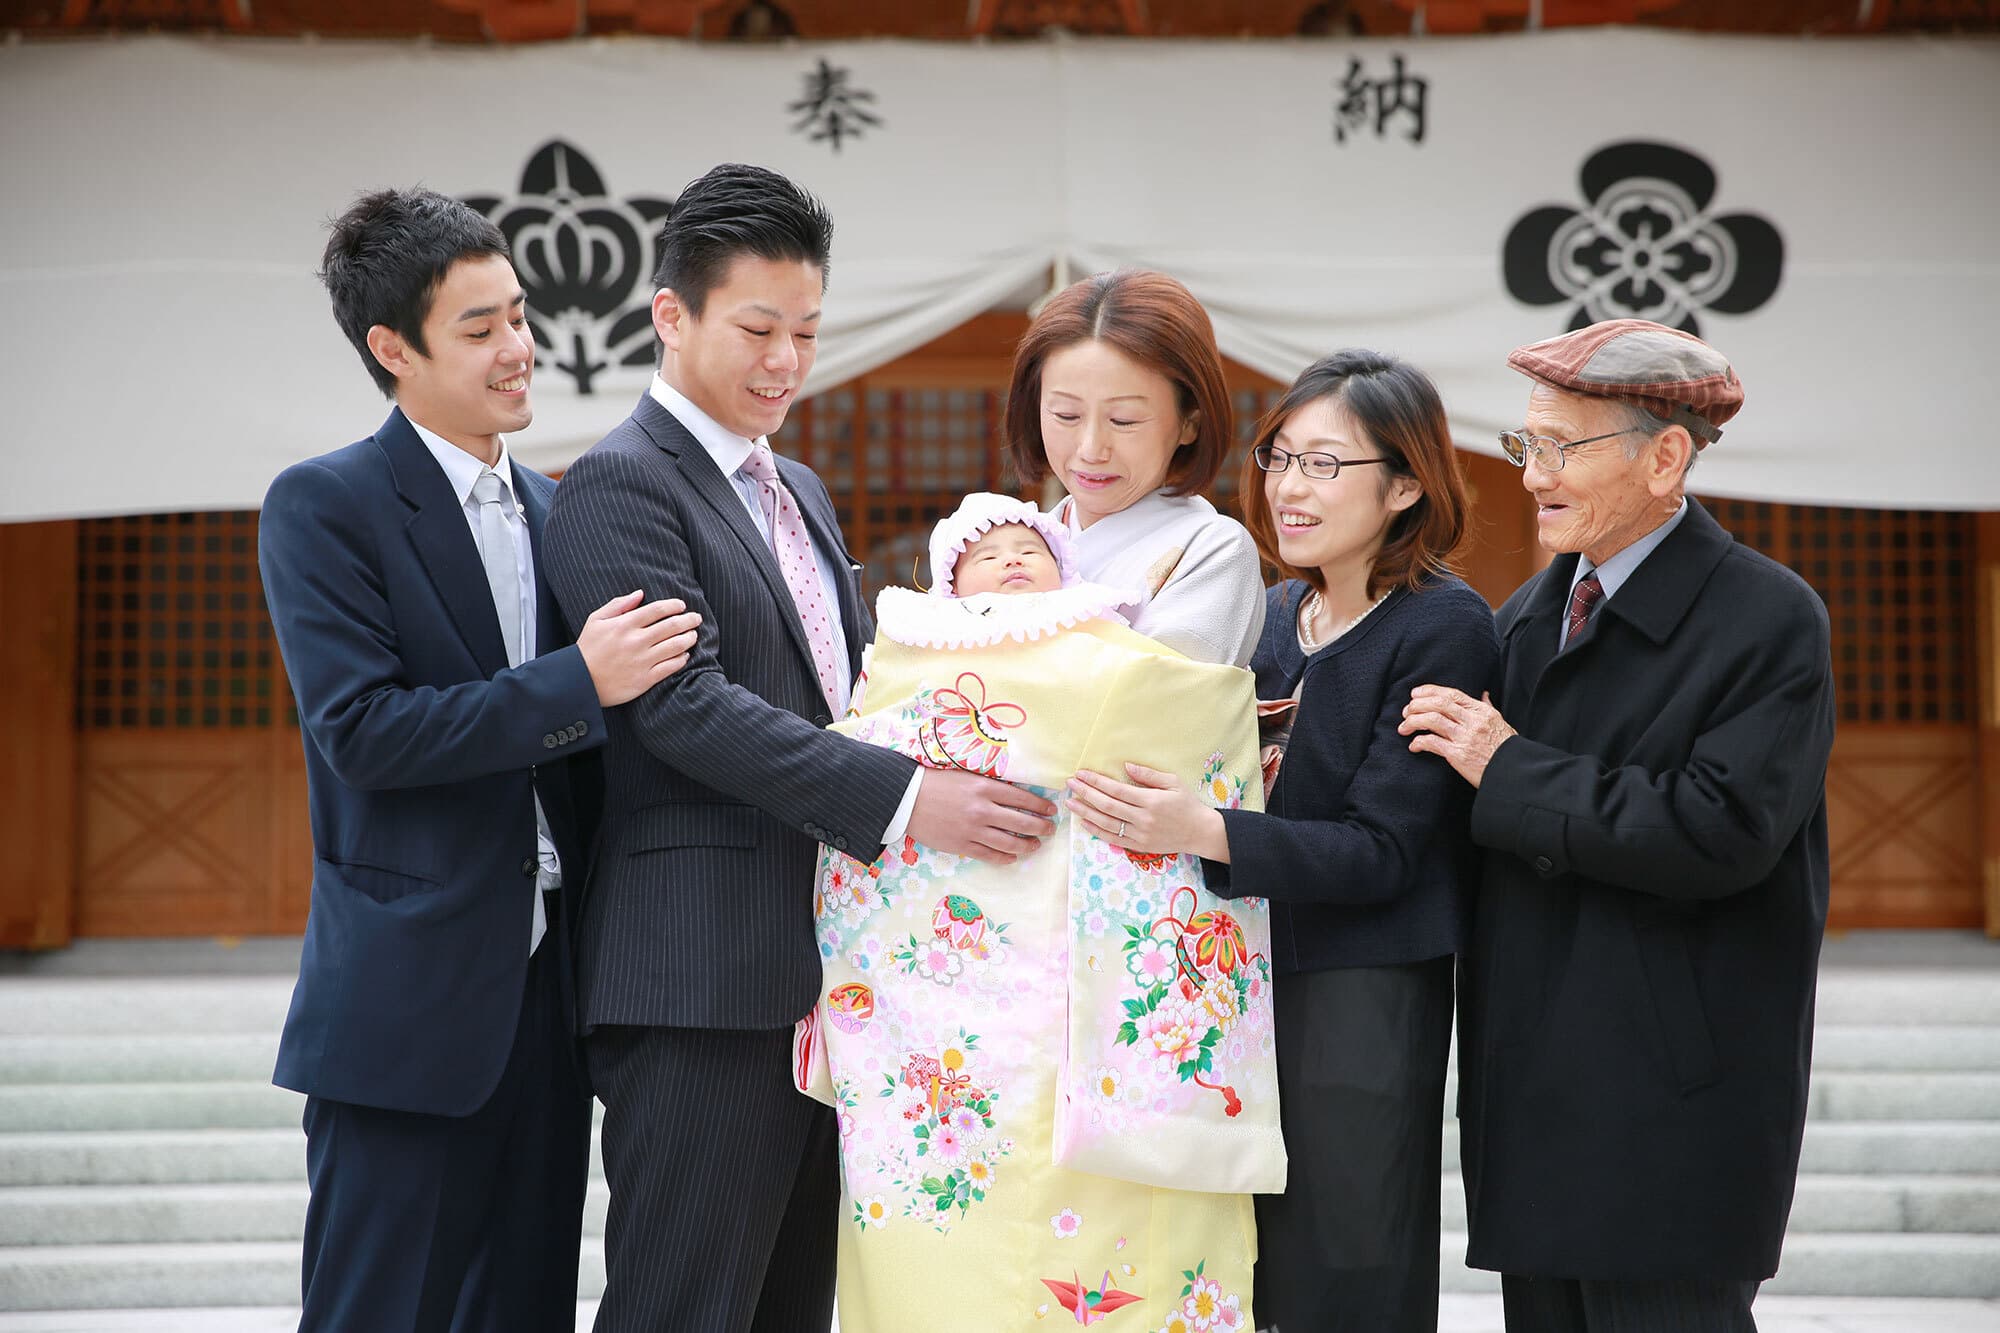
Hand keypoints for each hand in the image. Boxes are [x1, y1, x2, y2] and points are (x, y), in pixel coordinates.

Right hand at [576, 590, 702, 706]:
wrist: (580, 681)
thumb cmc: (588, 649)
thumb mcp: (596, 620)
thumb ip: (619, 604)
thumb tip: (640, 593)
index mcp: (625, 624)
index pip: (658, 609)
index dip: (675, 605)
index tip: (682, 605)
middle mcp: (637, 641)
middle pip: (673, 626)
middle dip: (689, 620)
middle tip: (697, 618)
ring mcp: (643, 660)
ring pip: (677, 645)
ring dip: (689, 638)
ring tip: (693, 635)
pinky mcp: (646, 679)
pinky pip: (671, 666)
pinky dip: (682, 659)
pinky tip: (685, 655)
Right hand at [906, 769, 1057, 865]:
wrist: (906, 797)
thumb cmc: (935, 782)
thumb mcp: (966, 775)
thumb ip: (989, 786)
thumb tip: (1014, 796)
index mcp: (985, 788)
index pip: (1023, 798)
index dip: (1040, 806)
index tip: (1050, 810)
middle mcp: (983, 809)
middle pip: (1022, 822)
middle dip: (1041, 827)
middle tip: (1049, 829)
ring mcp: (972, 829)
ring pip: (1010, 842)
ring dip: (1027, 845)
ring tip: (1035, 845)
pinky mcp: (961, 845)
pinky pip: (989, 855)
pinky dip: (1005, 857)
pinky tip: (1012, 857)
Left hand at [1067, 764, 1227, 862]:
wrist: (1200, 833)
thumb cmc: (1187, 804)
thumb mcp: (1173, 782)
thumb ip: (1148, 774)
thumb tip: (1126, 765)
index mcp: (1151, 800)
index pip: (1117, 790)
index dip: (1097, 781)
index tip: (1082, 774)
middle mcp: (1143, 819)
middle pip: (1107, 805)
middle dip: (1086, 793)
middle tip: (1070, 784)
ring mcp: (1140, 835)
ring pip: (1107, 823)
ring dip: (1086, 812)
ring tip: (1071, 803)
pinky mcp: (1139, 847)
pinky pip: (1113, 838)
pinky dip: (1097, 830)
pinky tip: (1084, 821)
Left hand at [1399, 686, 1514, 787]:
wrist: (1513, 773)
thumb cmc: (1507, 749)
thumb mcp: (1500, 723)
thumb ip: (1488, 707)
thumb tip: (1484, 693)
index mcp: (1482, 712)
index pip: (1452, 694)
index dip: (1430, 691)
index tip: (1415, 694)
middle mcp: (1473, 722)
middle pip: (1439, 704)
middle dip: (1417, 705)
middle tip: (1406, 711)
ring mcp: (1465, 737)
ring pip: (1432, 720)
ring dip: (1413, 721)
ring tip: (1404, 727)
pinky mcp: (1458, 755)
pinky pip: (1433, 743)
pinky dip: (1419, 742)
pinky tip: (1414, 745)